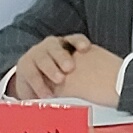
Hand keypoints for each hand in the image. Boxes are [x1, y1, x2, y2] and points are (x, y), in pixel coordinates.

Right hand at [3, 35, 123, 103]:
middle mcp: (50, 46)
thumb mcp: (74, 75)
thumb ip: (85, 73)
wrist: (35, 85)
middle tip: (70, 68)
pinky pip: (32, 73)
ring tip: (60, 80)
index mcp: (65, 45)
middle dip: (63, 56)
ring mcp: (36, 54)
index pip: (74, 39)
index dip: (79, 42)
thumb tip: (108, 81)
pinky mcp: (25, 66)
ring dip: (51, 68)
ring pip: (43, 57)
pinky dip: (40, 84)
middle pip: (56, 47)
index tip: (86, 48)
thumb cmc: (62, 80)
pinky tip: (46, 93)